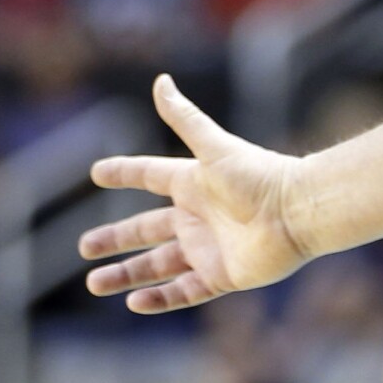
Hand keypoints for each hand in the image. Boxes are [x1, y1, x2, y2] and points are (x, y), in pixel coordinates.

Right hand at [79, 74, 311, 312]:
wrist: (298, 212)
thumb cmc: (259, 176)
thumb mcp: (214, 147)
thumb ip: (185, 117)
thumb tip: (160, 80)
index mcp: (194, 183)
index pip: (151, 176)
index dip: (126, 172)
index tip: (98, 171)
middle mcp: (198, 217)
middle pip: (147, 229)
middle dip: (115, 238)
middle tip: (84, 246)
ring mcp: (208, 248)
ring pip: (158, 265)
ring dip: (127, 274)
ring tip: (94, 284)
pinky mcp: (222, 275)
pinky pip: (185, 292)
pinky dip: (160, 299)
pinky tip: (134, 302)